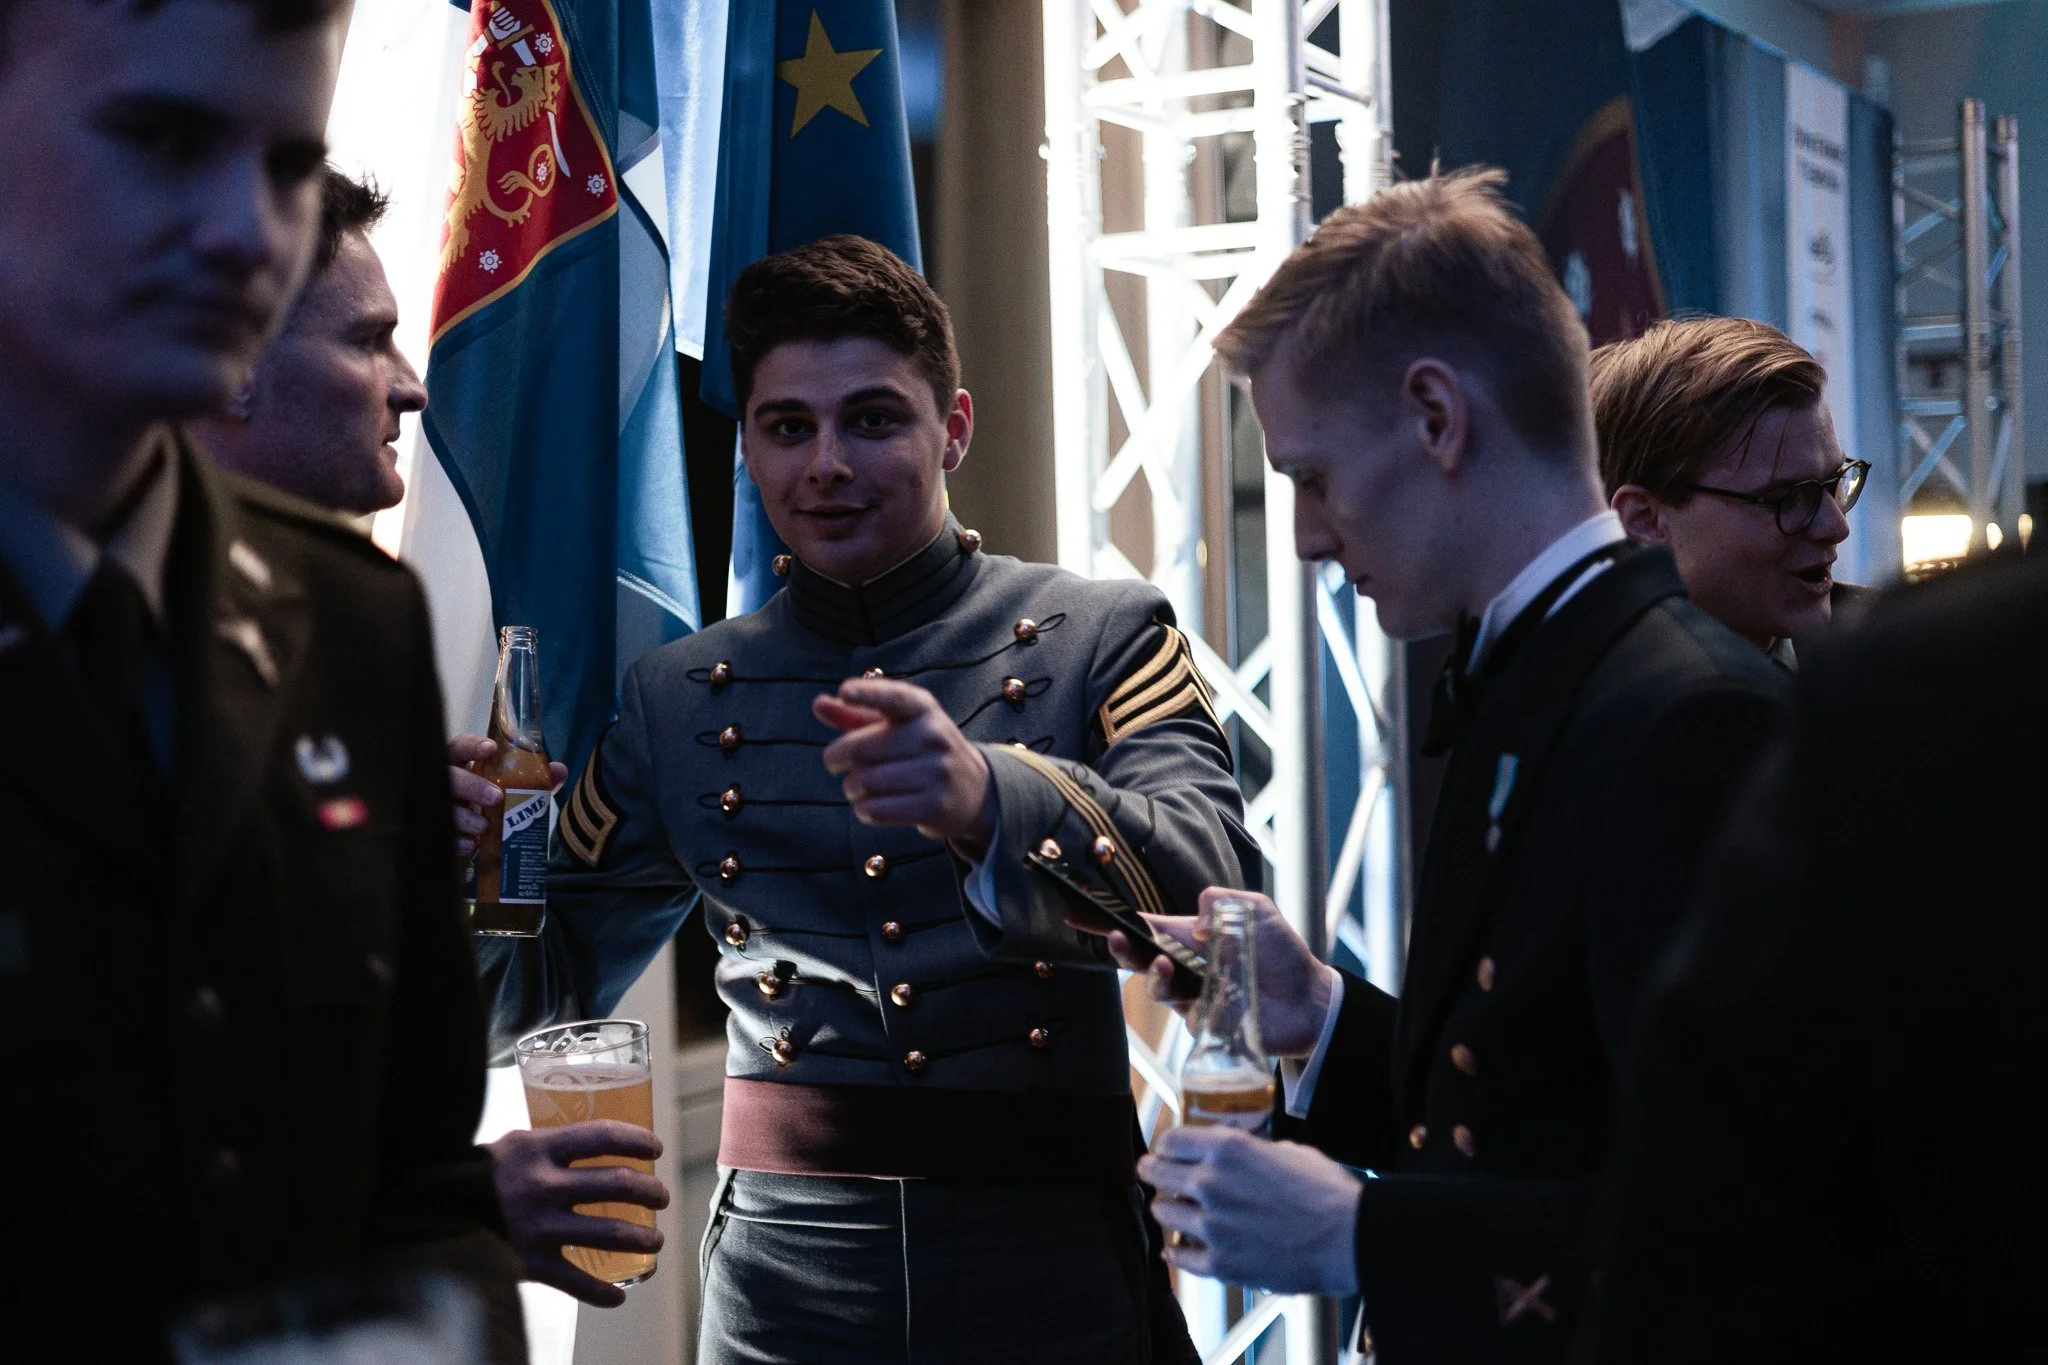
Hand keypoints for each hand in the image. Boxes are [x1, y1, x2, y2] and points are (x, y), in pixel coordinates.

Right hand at [449, 735, 567, 858]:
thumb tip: (560, 771)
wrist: (471, 829)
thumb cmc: (489, 796)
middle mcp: (445, 781)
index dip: (472, 745)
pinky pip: (443, 834)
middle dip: (472, 786)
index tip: (491, 748)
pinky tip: (472, 846)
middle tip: (496, 797)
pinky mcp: (438, 829)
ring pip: (443, 807)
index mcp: (462, 763)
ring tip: (483, 827)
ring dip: (464, 817)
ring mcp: (438, 805)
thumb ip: (535, 777)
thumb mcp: (512, 785)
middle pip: (449, 776)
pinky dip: (457, 841)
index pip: (460, 746)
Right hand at [486, 1121, 668, 1307]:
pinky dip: (602, 1293)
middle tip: (661, 1197)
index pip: (602, 1136)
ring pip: (609, 1233)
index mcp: (540, 1149)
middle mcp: (543, 1186)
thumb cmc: (484, 1176)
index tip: (657, 1149)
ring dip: (643, 1237)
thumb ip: (555, 1146)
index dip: (637, 1141)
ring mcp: (538, 1227)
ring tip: (656, 1240)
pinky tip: (619, 1295)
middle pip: (616, 1183)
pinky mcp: (530, 1262)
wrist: (433, 1213)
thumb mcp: (516, 1145)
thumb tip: (605, 1144)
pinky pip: (576, 1282)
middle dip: (649, 1190)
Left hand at [815, 678, 995, 854]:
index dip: (867, 694)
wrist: (973, 791)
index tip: (845, 691)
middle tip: (835, 765)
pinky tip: (868, 806)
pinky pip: (877, 809)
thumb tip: (819, 704)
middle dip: (836, 759)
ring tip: (857, 787)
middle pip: (860, 749)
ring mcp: (936, 771)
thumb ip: (857, 715)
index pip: (894, 697)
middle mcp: (933, 736)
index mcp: (923, 709)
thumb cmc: (921, 752)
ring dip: (850, 788)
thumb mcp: (897, 726)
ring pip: (865, 781)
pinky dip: (862, 810)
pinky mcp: (933, 805)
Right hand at [1089, 888, 1335, 1057]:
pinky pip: (1183, 1013)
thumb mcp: (1256, 910)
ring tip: (1164, 963)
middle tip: (1113, 936)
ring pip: (1156, 986)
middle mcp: (1184, 967)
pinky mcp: (1204, 1023)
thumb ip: (1223, 901)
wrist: (1308, 999)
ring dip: (1152, 973)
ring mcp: (1192, 996)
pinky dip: (1186, 998)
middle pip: (1138, 957)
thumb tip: (1196, 916)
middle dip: (1120, 947)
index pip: (1142, 925)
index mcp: (1190, 936)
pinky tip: (1198, 988)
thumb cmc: (1280, 953)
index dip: (1107, 919)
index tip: (1074, 909)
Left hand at [1139, 1126, 1360, 1293]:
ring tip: (1171, 1211)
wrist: (1349, 1238)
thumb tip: (1237, 1155)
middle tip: (1150, 1173)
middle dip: (1152, 1171)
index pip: (1171, 1139)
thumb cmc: (1327, 1192)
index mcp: (1228, 1148)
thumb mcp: (1287, 1150)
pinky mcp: (1220, 1263)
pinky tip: (1174, 1248)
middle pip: (1156, 1172)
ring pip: (1162, 1212)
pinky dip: (1175, 1251)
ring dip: (1166, 1209)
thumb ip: (1250, 1151)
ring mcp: (1212, 1225)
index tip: (1166, 1150)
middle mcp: (1211, 1182)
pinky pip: (1180, 1256)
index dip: (1167, 1145)